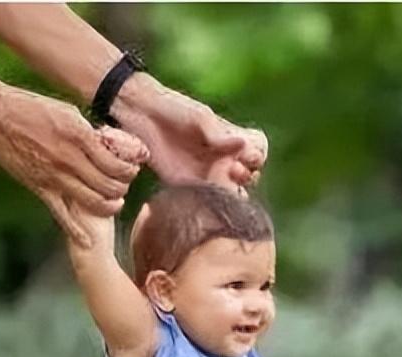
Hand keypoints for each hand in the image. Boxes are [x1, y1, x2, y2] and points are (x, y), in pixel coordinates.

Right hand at [0, 84, 144, 246]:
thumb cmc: (31, 108)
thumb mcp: (68, 113)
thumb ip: (89, 132)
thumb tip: (109, 145)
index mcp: (80, 136)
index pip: (117, 163)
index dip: (129, 169)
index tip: (131, 168)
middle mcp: (70, 159)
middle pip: (110, 185)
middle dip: (122, 188)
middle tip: (123, 185)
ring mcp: (55, 176)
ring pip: (94, 202)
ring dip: (109, 206)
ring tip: (114, 202)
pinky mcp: (40, 188)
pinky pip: (62, 215)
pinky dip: (77, 231)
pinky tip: (88, 240)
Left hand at [112, 74, 266, 190]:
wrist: (142, 116)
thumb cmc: (175, 109)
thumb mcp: (200, 117)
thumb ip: (220, 134)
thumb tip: (242, 146)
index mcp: (232, 139)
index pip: (259, 153)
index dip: (256, 156)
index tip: (246, 154)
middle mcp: (224, 159)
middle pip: (250, 176)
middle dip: (247, 175)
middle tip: (232, 169)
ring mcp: (209, 174)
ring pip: (232, 192)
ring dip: (232, 190)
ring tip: (220, 179)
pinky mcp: (190, 187)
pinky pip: (208, 201)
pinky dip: (212, 202)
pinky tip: (207, 194)